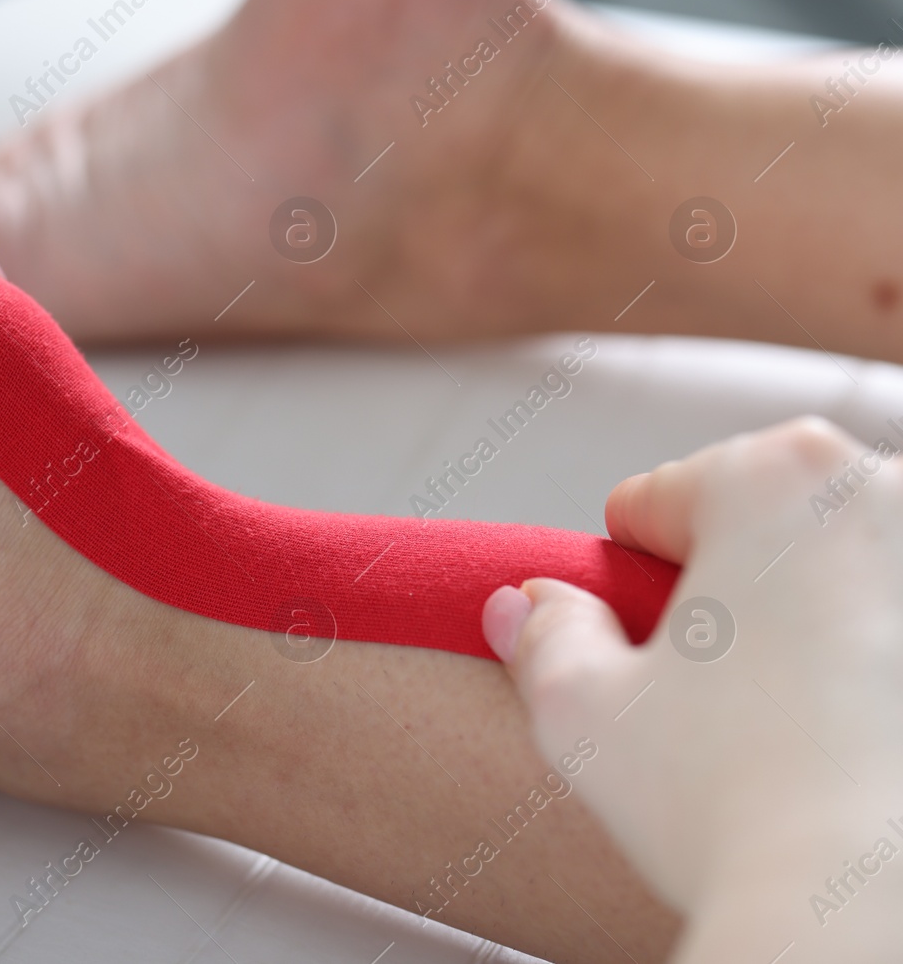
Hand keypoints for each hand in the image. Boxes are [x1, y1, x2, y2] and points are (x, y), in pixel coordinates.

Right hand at [483, 418, 902, 961]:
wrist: (866, 919)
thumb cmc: (735, 807)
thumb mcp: (578, 709)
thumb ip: (544, 635)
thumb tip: (528, 609)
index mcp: (775, 475)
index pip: (660, 500)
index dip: (630, 578)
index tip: (644, 638)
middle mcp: (886, 494)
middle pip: (762, 521)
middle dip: (729, 591)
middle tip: (713, 692)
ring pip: (844, 573)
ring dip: (810, 624)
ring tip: (785, 727)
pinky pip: (892, 631)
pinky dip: (870, 668)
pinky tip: (853, 742)